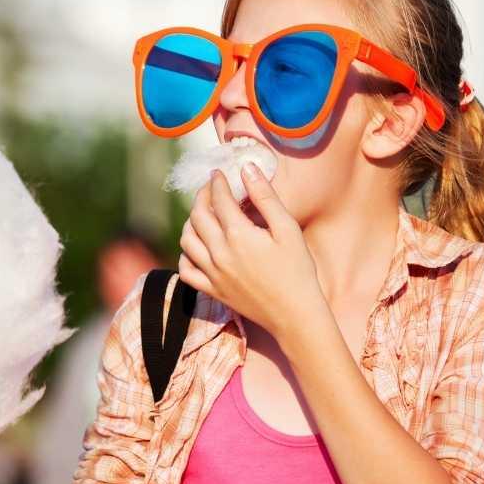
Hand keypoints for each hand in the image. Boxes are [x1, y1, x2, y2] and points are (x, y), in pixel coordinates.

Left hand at [177, 164, 325, 340]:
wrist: (295, 315)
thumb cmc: (297, 270)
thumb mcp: (287, 229)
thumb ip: (265, 197)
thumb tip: (246, 168)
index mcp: (238, 235)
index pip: (218, 200)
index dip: (217, 183)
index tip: (218, 173)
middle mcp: (219, 254)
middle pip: (197, 216)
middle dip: (202, 197)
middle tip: (210, 189)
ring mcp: (213, 274)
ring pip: (187, 241)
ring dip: (191, 222)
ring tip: (202, 214)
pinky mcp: (212, 290)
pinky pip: (186, 270)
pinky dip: (186, 254)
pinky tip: (196, 247)